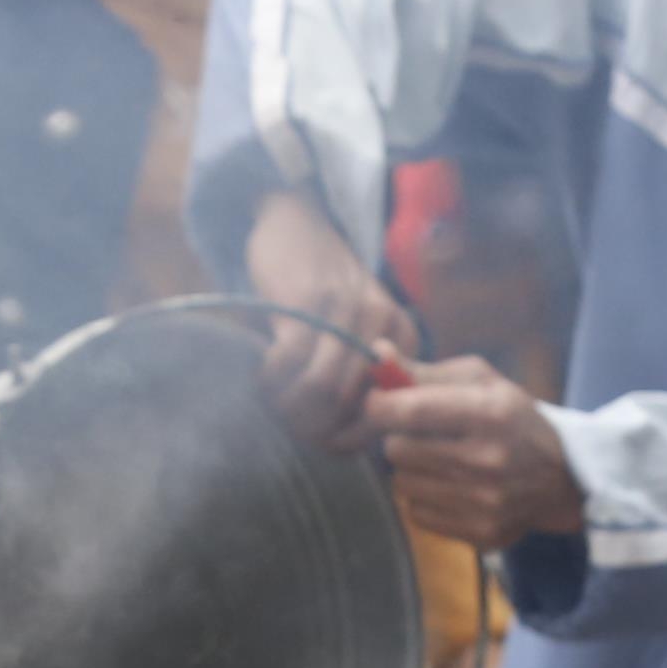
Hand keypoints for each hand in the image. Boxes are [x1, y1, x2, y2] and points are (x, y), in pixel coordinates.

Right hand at [243, 192, 418, 452]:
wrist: (297, 223)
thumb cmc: (320, 291)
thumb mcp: (353, 333)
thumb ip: (357, 381)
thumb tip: (340, 444)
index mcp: (404, 340)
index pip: (385, 414)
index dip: (347, 439)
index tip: (316, 439)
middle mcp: (385, 326)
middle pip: (350, 407)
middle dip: (311, 428)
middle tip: (284, 424)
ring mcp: (349, 312)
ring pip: (322, 390)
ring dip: (288, 407)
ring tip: (270, 402)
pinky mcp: (311, 300)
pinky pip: (290, 361)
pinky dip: (270, 379)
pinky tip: (262, 375)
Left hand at [366, 358, 586, 550]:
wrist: (562, 477)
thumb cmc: (512, 418)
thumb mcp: (481, 382)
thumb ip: (425, 371)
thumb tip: (376, 354)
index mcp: (490, 413)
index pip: (410, 411)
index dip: (380, 405)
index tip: (378, 402)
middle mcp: (488, 460)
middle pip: (397, 450)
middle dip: (399, 438)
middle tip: (421, 434)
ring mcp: (485, 502)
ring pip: (402, 484)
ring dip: (412, 470)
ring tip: (440, 461)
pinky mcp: (481, 533)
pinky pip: (417, 514)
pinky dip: (425, 499)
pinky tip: (451, 488)